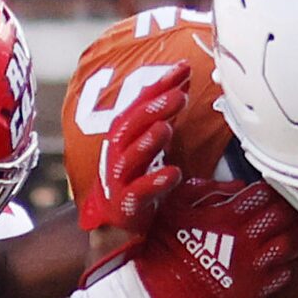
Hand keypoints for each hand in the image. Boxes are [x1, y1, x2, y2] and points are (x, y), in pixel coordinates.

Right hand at [79, 59, 187, 260]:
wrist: (114, 229)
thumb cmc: (134, 184)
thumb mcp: (148, 148)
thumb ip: (162, 120)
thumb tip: (182, 88)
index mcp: (124, 138)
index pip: (141, 104)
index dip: (160, 86)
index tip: (183, 68)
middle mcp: (118, 154)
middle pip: (134, 124)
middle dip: (156, 107)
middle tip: (179, 93)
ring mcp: (119, 180)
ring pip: (131, 156)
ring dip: (149, 140)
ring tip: (167, 127)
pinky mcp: (125, 205)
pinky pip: (140, 192)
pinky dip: (155, 183)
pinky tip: (173, 174)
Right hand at [125, 178, 297, 297]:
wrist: (160, 289)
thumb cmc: (165, 244)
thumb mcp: (176, 204)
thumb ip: (207, 190)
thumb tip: (236, 187)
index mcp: (228, 215)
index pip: (264, 194)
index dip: (277, 188)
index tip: (285, 185)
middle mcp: (245, 238)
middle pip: (282, 216)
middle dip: (296, 208)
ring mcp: (252, 265)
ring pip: (289, 245)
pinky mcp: (253, 288)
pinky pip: (281, 275)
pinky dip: (289, 265)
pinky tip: (293, 260)